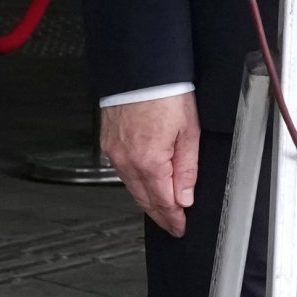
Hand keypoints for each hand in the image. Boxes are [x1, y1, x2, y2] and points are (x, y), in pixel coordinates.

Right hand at [101, 93, 198, 236]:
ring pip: (131, 187)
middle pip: (144, 199)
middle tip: (171, 225)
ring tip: (160, 208)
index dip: (173, 219)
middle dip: (160, 215)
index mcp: (150, 162)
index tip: (179, 227)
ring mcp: (115, 152)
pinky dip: (134, 181)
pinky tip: (143, 182)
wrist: (140, 69)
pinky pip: (122, 171)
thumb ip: (187, 168)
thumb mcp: (188, 132)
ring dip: (147, 199)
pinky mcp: (108, 142)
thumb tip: (185, 197)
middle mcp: (127, 161)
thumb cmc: (165, 92)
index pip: (163, 202)